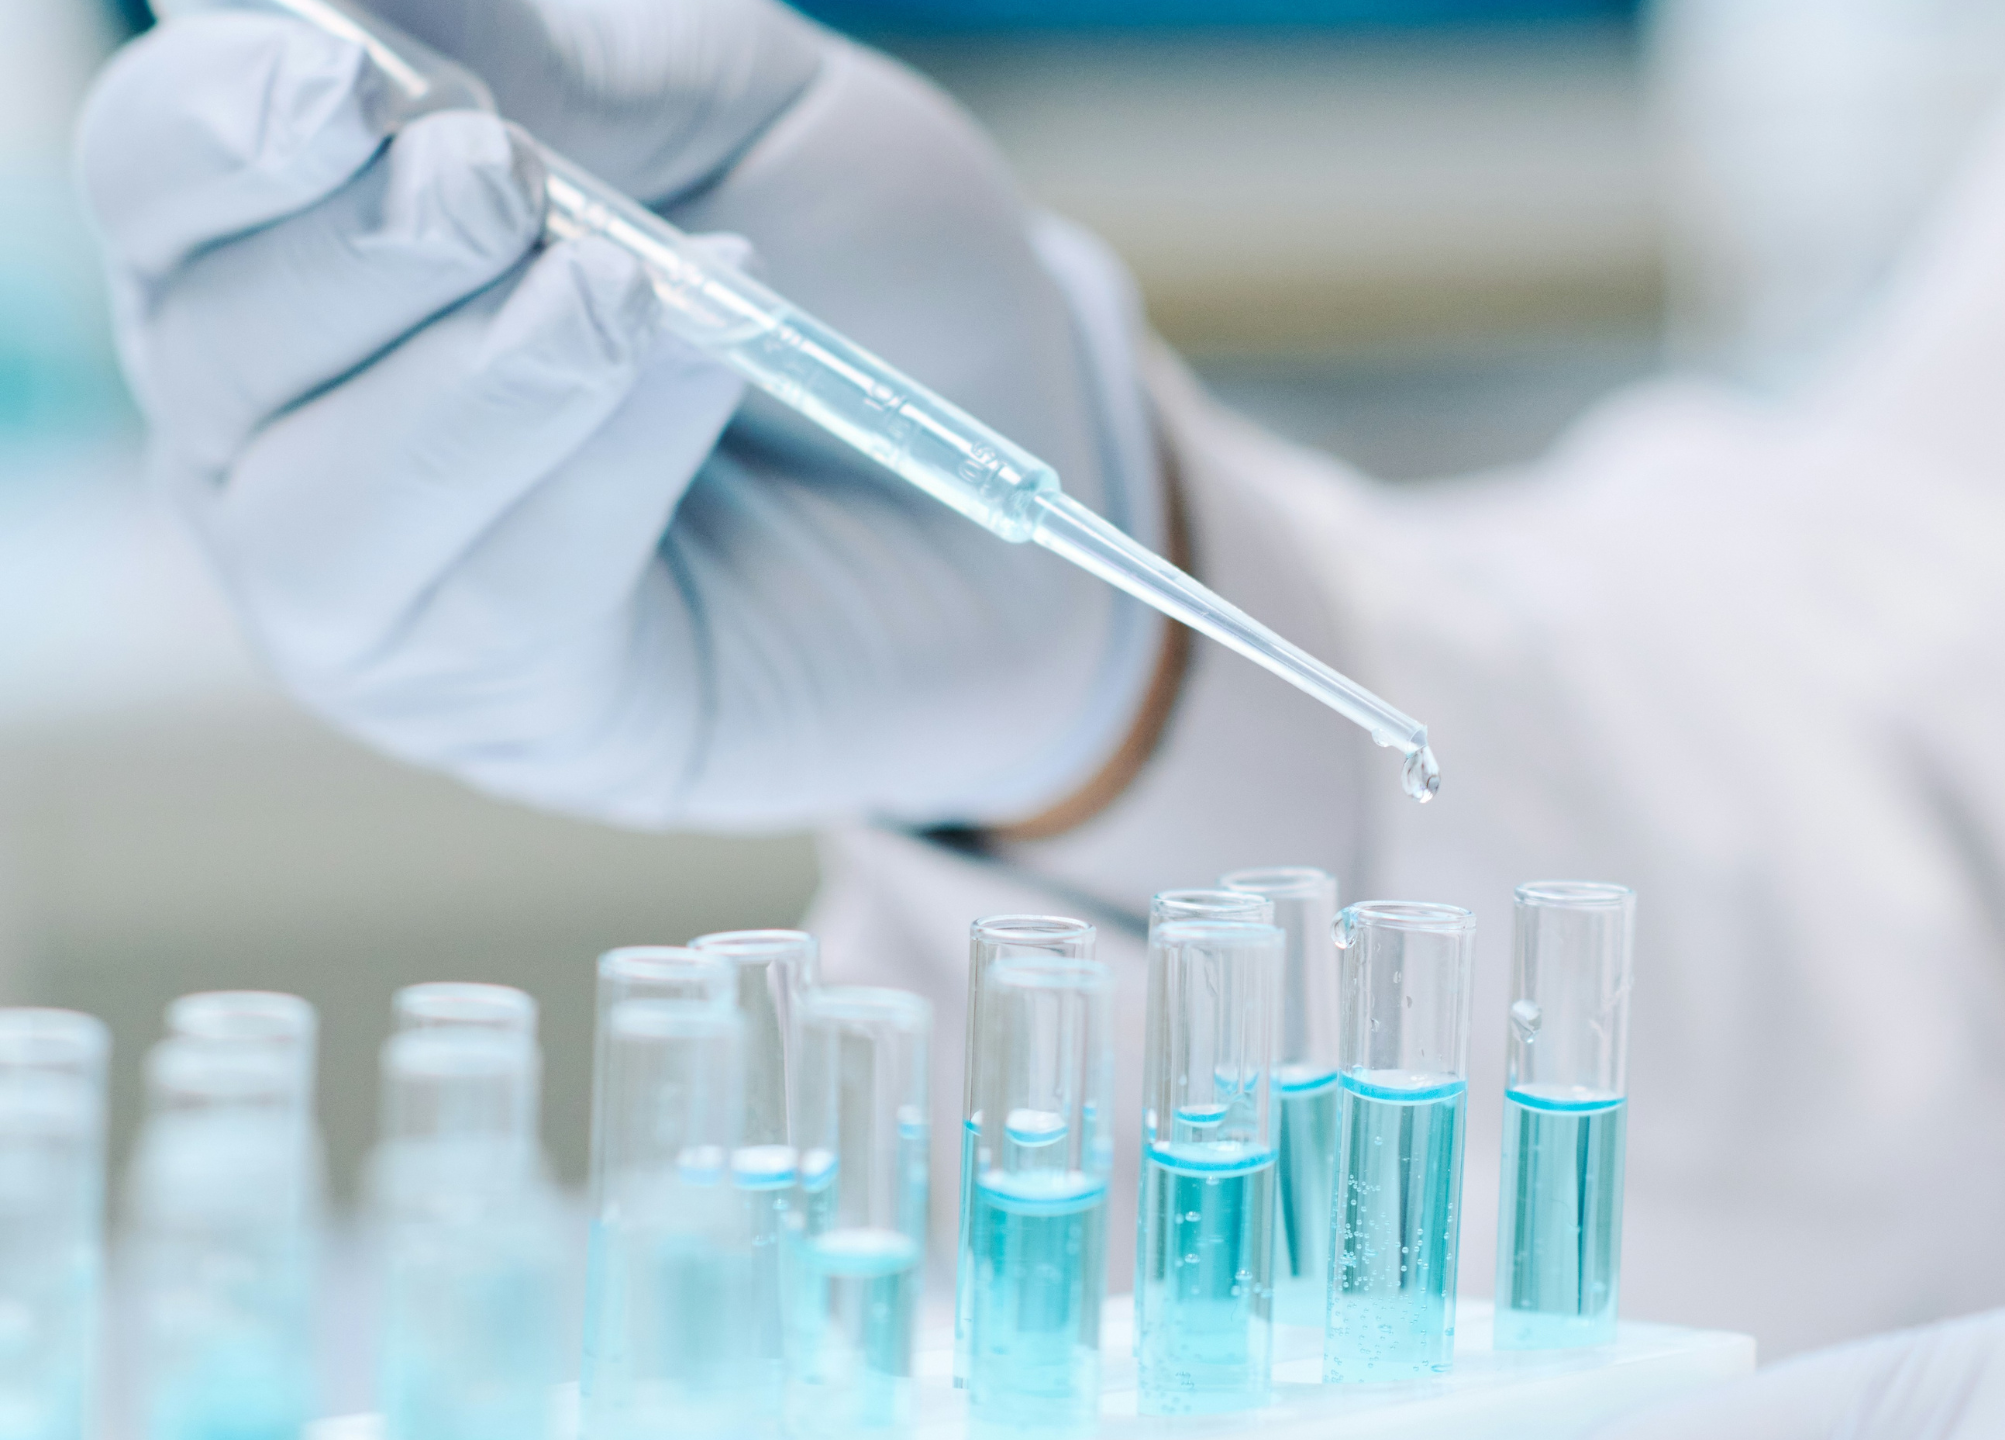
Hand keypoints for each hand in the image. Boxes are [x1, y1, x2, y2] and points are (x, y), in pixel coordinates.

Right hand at [76, 0, 1163, 830]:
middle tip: (512, 184)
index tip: (349, 75)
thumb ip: (554, 55)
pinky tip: (693, 379)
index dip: (224, 121)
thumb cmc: (861, 266)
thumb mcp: (733, 105)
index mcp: (316, 234)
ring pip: (320, 495)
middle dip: (364, 246)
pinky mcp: (508, 702)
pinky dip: (592, 470)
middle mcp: (299, 414)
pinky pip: (488, 598)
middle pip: (213, 333)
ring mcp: (387, 580)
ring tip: (628, 295)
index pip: (169, 174)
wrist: (1030, 444)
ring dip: (480, 376)